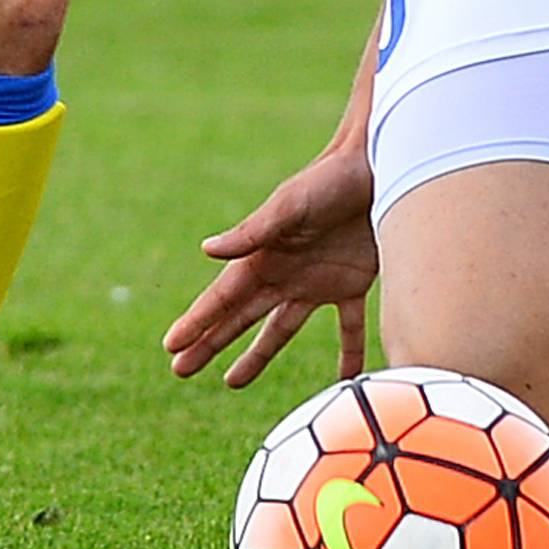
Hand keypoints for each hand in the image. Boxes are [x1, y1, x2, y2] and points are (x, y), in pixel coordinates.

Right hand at [163, 137, 379, 389]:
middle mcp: (283, 273)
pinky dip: (348, 353)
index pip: (221, 298)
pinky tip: (347, 381)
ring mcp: (316, 281)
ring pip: (280, 329)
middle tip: (179, 370)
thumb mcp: (288, 206)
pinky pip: (348, 327)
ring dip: (257, 355)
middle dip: (210, 343)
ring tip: (231, 381)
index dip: (196, 323)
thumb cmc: (328, 181)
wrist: (378, 167)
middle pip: (239, 318)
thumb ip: (251, 232)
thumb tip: (206, 250)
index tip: (171, 348)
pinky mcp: (351, 283)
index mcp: (263, 256)